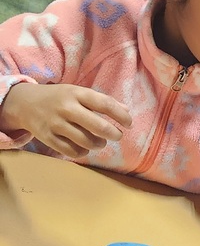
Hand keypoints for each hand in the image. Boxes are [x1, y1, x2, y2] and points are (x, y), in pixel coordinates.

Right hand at [1, 83, 131, 156]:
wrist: (25, 103)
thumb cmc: (59, 98)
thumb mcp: (78, 93)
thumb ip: (101, 101)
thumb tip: (126, 110)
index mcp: (76, 93)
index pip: (105, 104)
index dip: (121, 115)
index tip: (128, 124)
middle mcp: (66, 108)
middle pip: (99, 126)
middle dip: (113, 134)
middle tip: (117, 136)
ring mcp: (56, 124)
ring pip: (87, 142)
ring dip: (99, 144)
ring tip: (100, 142)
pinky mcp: (48, 138)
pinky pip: (72, 151)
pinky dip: (83, 152)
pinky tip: (84, 148)